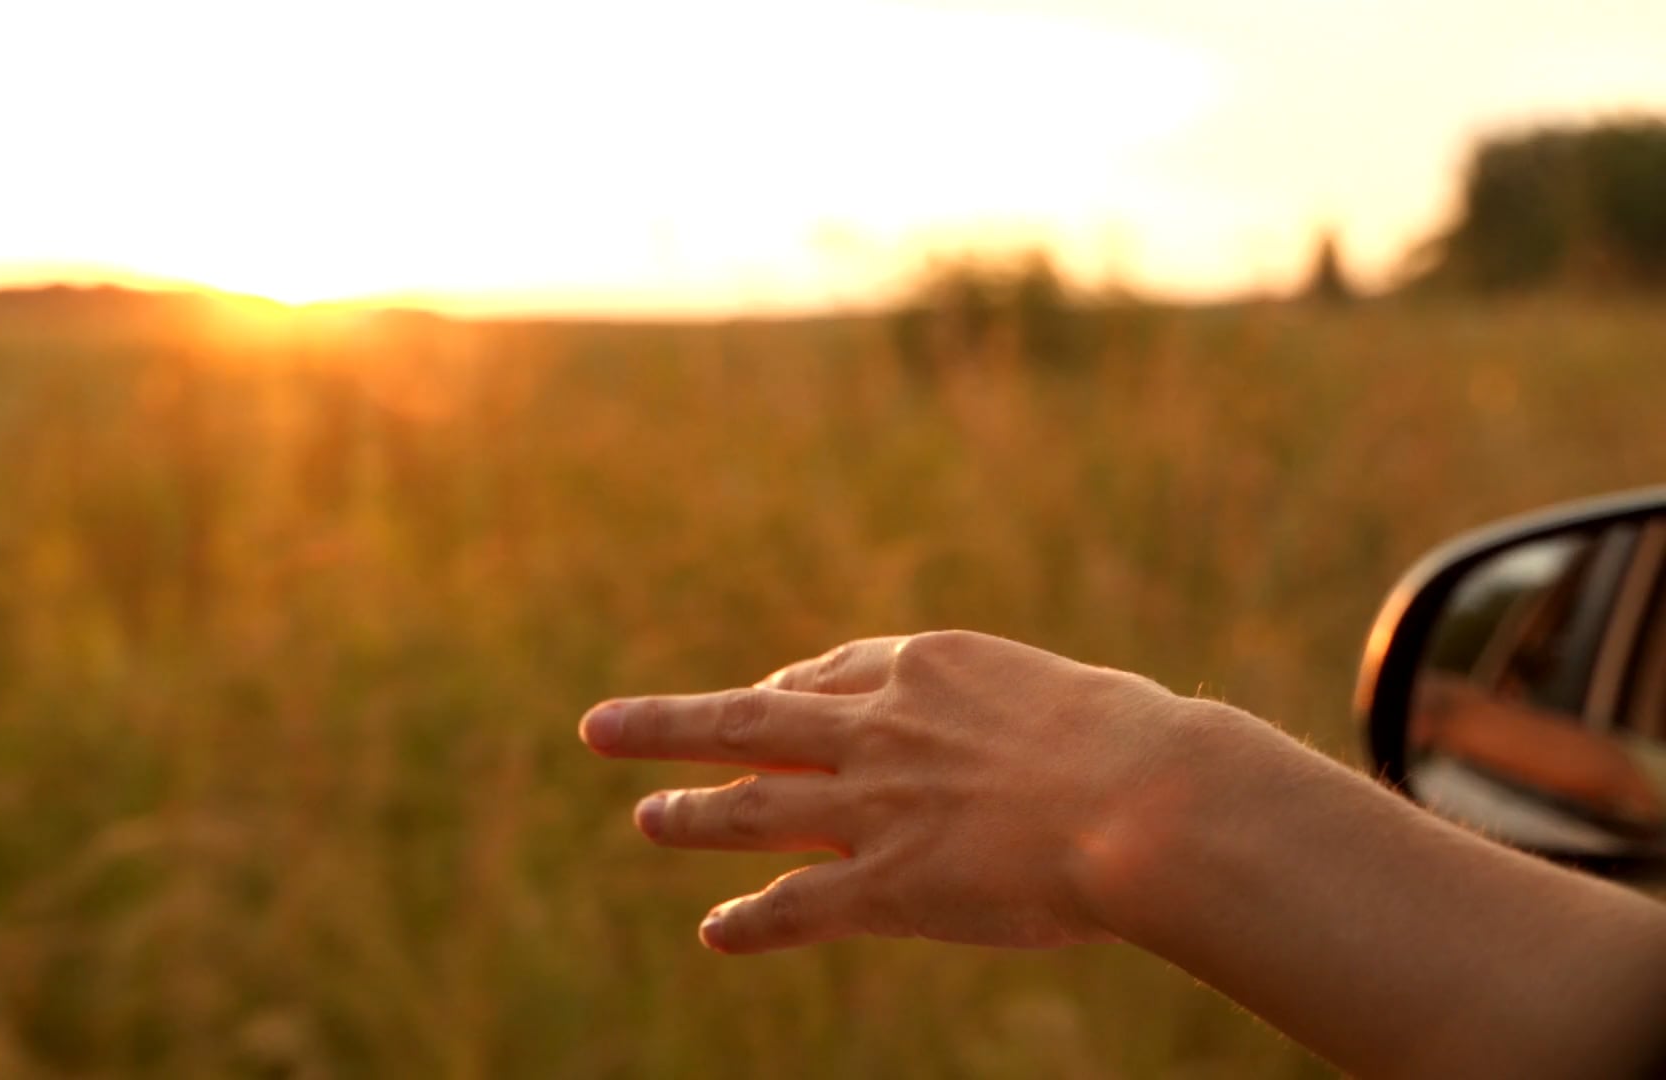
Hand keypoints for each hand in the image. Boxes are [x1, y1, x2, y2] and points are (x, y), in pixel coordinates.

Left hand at [578, 630, 1217, 953]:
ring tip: (646, 818)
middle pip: (747, 722)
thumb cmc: (1139, 744)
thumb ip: (1021, 713)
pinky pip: (797, 905)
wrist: (1147, 799)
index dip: (784, 692)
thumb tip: (1041, 735)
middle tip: (602, 726)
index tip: (759, 699)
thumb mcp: (1068, 696)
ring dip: (691, 815)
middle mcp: (878, 729)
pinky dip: (752, 919)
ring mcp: (873, 807)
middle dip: (669, 725)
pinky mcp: (886, 885)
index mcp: (926, 668)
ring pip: (750, 808)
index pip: (828, 675)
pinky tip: (716, 931)